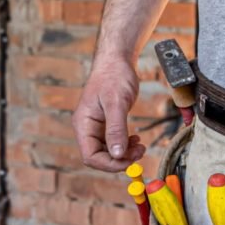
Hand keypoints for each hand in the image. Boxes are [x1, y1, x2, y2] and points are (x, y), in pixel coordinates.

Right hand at [73, 56, 145, 171]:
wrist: (116, 61)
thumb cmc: (114, 76)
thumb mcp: (116, 102)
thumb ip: (116, 129)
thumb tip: (117, 155)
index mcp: (83, 124)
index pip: (90, 156)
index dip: (109, 164)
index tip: (129, 161)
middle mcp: (87, 128)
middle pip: (99, 157)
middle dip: (119, 159)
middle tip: (140, 152)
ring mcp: (96, 127)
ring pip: (108, 151)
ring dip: (124, 153)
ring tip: (140, 145)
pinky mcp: (106, 124)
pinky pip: (113, 142)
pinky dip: (125, 145)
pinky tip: (136, 140)